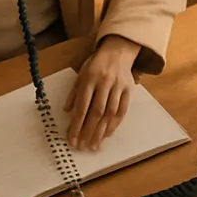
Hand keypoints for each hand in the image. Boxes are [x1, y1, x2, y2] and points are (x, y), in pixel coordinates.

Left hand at [66, 36, 139, 150]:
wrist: (118, 50)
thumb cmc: (96, 64)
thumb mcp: (81, 74)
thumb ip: (74, 93)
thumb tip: (67, 112)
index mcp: (89, 79)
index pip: (82, 106)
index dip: (76, 125)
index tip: (72, 139)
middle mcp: (104, 83)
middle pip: (97, 112)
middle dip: (89, 131)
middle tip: (82, 146)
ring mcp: (118, 86)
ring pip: (110, 113)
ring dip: (102, 131)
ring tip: (95, 145)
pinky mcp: (128, 89)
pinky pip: (122, 109)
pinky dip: (115, 123)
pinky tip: (108, 133)